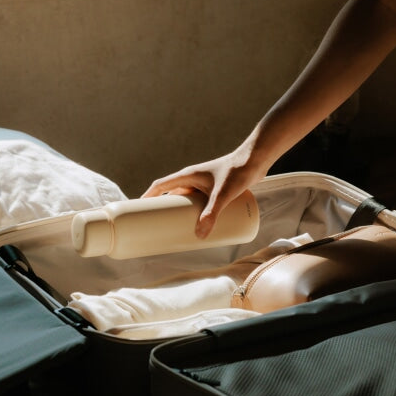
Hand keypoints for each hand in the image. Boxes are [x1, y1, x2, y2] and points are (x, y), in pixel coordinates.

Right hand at [142, 144, 267, 237]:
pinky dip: (196, 213)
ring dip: (181, 213)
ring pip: (187, 200)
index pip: (161, 185)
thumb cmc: (238, 171)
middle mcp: (193, 179)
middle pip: (172, 195)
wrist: (256, 160)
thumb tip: (200, 235)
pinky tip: (199, 224)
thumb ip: (212, 214)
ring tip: (177, 230)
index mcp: (188, 176)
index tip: (139, 210)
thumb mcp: (222, 194)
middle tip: (158, 227)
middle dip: (164, 211)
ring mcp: (204, 184)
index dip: (148, 197)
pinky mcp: (215, 189)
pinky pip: (199, 202)